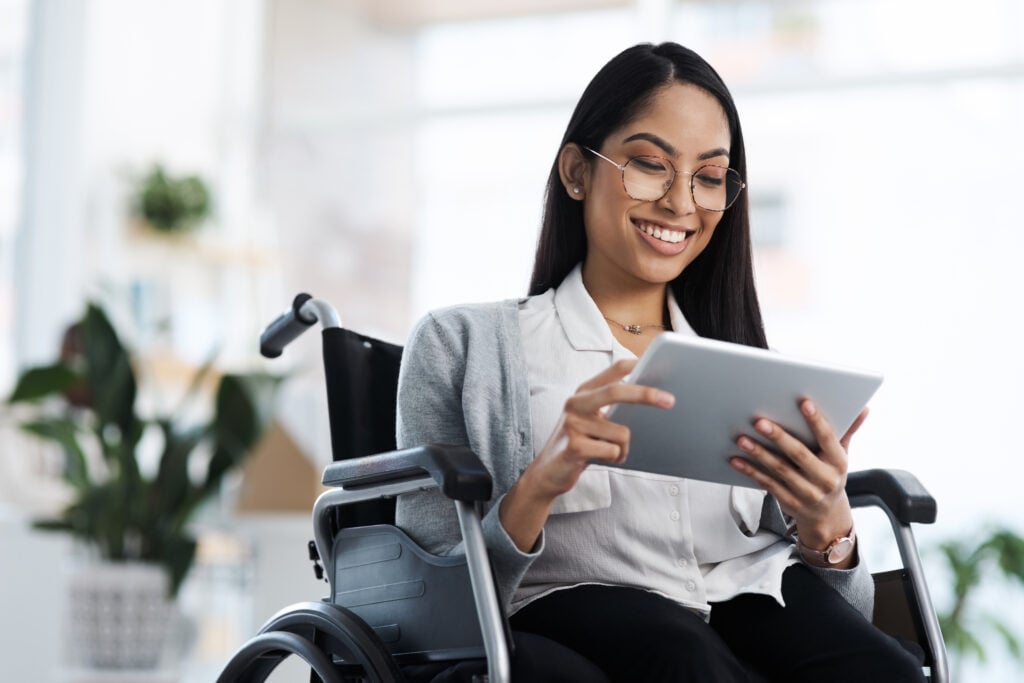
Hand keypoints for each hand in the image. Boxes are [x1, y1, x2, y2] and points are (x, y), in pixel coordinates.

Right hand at [500, 359, 674, 550]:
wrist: (548, 473)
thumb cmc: (578, 443)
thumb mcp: (592, 418)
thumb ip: (612, 405)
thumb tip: (653, 394)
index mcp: (583, 391)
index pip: (615, 369)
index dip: (639, 365)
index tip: (662, 366)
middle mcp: (576, 403)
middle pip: (617, 390)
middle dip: (647, 394)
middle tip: (670, 401)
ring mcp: (573, 424)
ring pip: (622, 432)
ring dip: (624, 448)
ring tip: (610, 452)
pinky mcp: (574, 446)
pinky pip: (613, 451)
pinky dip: (615, 458)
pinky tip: (601, 459)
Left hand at [730, 400, 868, 563]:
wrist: (827, 515)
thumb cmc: (830, 474)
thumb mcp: (842, 455)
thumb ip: (847, 430)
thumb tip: (863, 408)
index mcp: (838, 462)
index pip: (829, 438)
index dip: (817, 421)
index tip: (803, 402)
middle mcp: (825, 478)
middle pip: (799, 454)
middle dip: (779, 437)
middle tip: (759, 421)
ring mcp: (807, 493)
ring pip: (780, 470)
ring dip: (759, 454)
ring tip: (742, 439)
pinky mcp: (789, 502)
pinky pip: (768, 484)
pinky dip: (751, 471)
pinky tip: (737, 460)